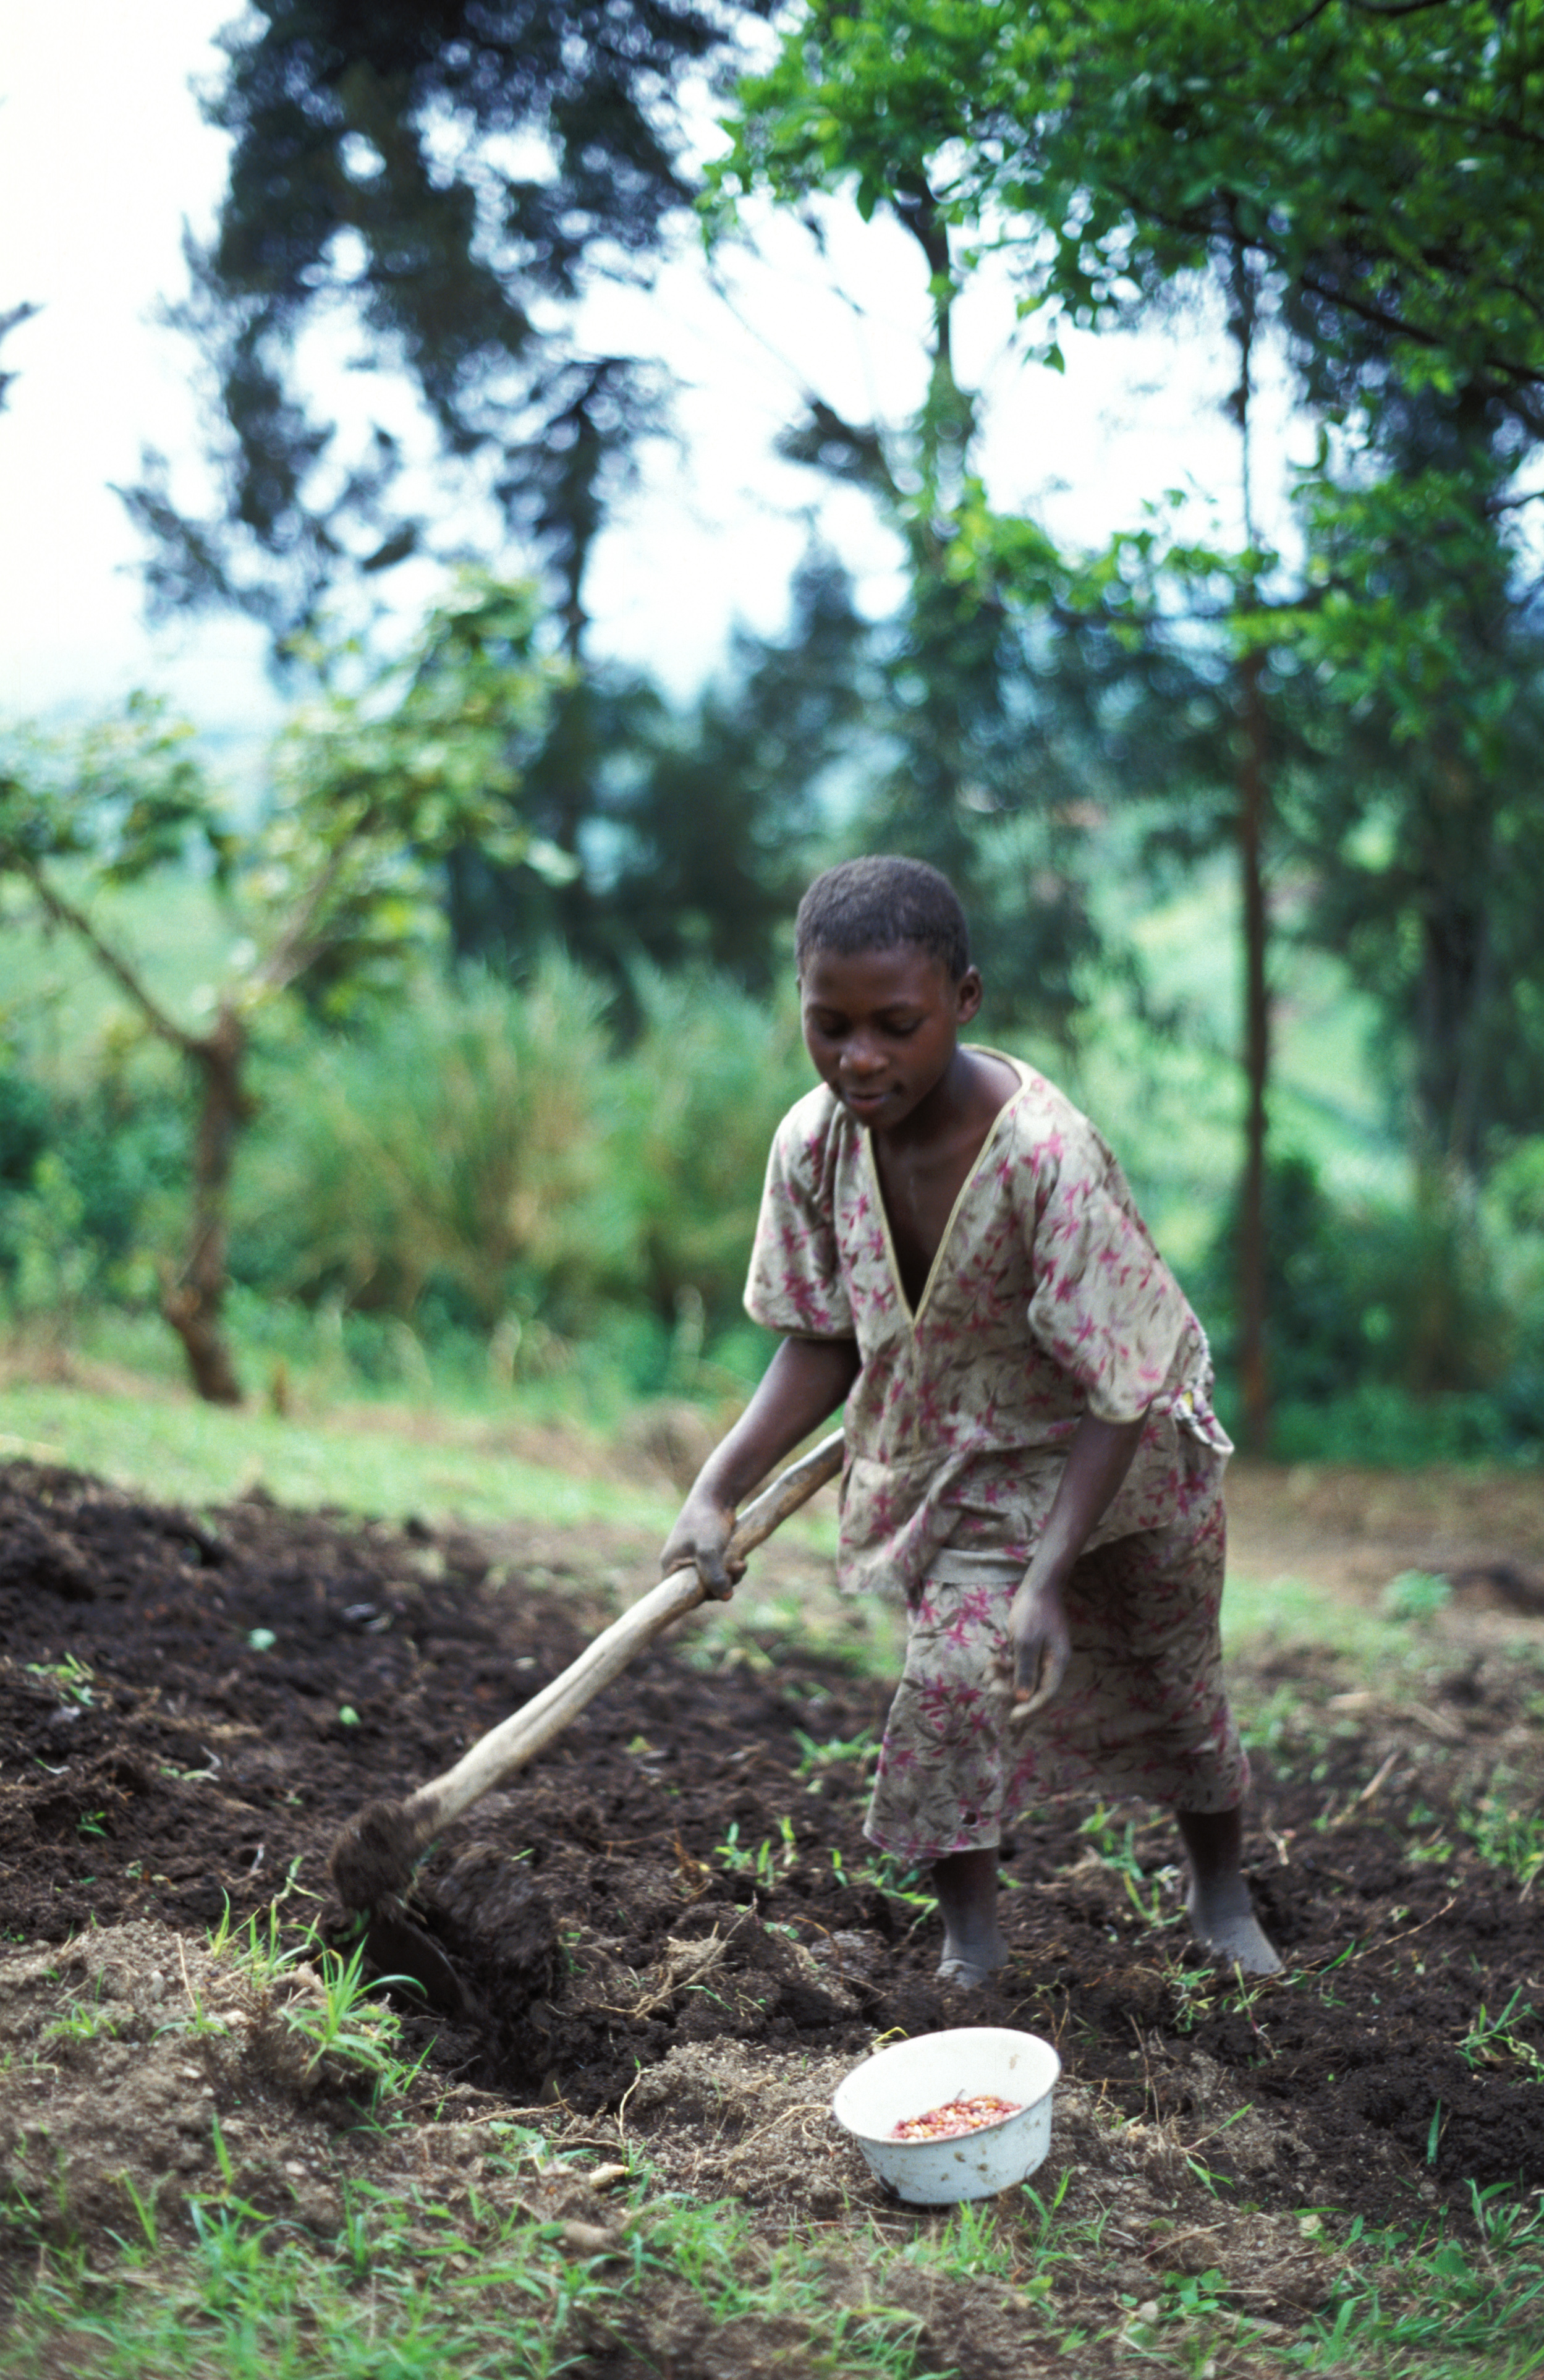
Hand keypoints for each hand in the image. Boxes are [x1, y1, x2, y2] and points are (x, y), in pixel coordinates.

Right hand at [659, 1483, 743, 1600]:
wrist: (717, 1496)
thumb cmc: (706, 1521)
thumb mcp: (709, 1550)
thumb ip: (714, 1576)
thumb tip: (726, 1597)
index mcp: (671, 1565)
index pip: (679, 1594)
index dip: (697, 1597)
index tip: (714, 1593)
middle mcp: (681, 1565)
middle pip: (700, 1589)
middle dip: (720, 1584)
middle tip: (735, 1572)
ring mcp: (696, 1560)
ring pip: (714, 1581)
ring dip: (730, 1577)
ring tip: (741, 1564)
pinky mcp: (710, 1555)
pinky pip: (721, 1571)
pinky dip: (732, 1569)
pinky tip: (741, 1561)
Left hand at [1003, 1572, 1070, 1723]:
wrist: (1037, 1586)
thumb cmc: (1033, 1612)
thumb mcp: (1025, 1642)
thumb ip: (1024, 1671)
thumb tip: (1022, 1698)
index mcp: (1057, 1663)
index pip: (1046, 1695)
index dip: (1029, 1708)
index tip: (1011, 1716)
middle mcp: (1052, 1663)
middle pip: (1033, 1688)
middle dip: (1011, 1690)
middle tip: (991, 1687)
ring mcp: (1043, 1655)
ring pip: (1023, 1677)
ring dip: (1005, 1677)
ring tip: (988, 1670)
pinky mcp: (1032, 1648)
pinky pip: (1019, 1664)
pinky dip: (1006, 1665)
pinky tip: (993, 1660)